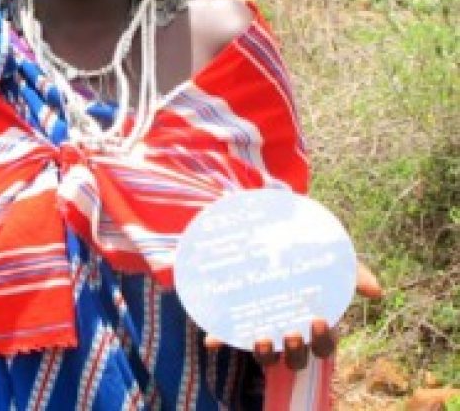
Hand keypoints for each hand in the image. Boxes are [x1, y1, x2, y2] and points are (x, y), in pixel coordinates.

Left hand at [205, 260, 383, 370]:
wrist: (276, 232)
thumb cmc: (311, 255)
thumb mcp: (334, 261)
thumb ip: (354, 274)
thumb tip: (377, 291)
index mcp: (314, 322)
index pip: (324, 346)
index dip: (323, 341)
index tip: (318, 320)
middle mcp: (290, 330)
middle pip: (297, 358)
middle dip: (295, 352)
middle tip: (290, 334)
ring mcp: (264, 327)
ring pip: (267, 358)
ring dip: (264, 355)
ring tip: (261, 338)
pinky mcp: (238, 320)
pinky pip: (228, 337)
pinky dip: (220, 340)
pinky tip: (213, 340)